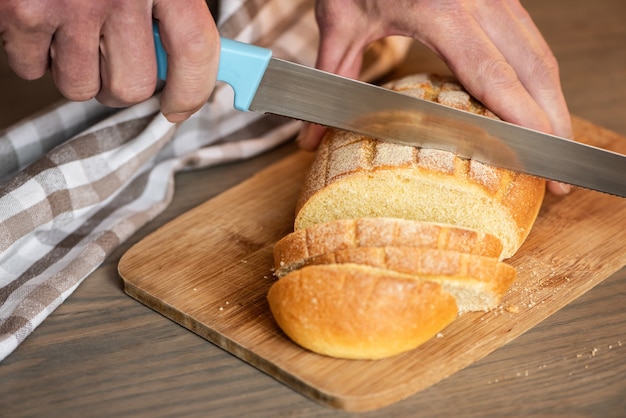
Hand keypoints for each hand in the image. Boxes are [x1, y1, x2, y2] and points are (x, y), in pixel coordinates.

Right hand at [0, 0, 218, 122]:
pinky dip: (35, 57)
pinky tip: (44, 26)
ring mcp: (69, 2)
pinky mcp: (23, 10)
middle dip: (122, 84)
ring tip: (76, 37)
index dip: (191, 91)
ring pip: (81, 86)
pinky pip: (31, 68)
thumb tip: (186, 61)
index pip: (195, 53)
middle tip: (116, 62)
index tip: (179, 107)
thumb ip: (173, 7)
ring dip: (79, 73)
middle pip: (132, 86)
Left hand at [299, 0, 572, 194]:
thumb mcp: (339, 21)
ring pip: (538, 52)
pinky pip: (528, 39)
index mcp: (440, 9)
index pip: (491, 74)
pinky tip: (535, 105)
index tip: (539, 155)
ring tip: (553, 146)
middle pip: (532, 67)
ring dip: (551, 100)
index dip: (521, 118)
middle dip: (552, 121)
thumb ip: (332, 78)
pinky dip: (536, 77)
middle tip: (561, 170)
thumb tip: (308, 137)